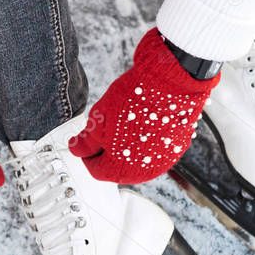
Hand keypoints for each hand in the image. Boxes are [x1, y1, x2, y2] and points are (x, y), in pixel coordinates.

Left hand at [68, 29, 219, 183]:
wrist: (169, 82)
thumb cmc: (135, 100)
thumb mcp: (98, 120)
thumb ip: (86, 141)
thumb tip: (77, 148)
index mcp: (120, 169)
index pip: (95, 170)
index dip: (88, 154)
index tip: (88, 141)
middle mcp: (144, 172)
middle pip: (117, 168)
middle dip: (108, 151)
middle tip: (107, 129)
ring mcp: (163, 161)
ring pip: (137, 160)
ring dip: (127, 146)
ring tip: (126, 123)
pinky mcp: (177, 149)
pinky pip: (155, 151)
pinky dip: (147, 141)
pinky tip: (143, 123)